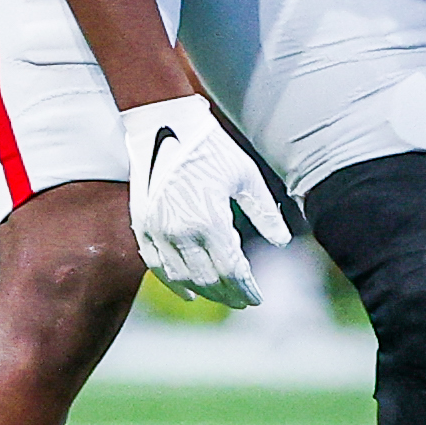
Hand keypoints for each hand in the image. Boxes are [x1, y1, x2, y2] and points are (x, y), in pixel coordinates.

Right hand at [116, 92, 290, 300]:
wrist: (165, 123)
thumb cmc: (210, 147)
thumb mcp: (246, 176)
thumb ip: (264, 212)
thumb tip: (282, 242)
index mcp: (210, 219)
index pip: (232, 269)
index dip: (246, 288)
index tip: (257, 297)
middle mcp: (181, 230)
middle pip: (208, 279)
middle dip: (228, 293)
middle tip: (243, 301)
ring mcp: (158, 230)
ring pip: (183, 277)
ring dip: (204, 291)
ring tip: (221, 295)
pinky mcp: (143, 225)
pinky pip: (155, 265)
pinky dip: (173, 282)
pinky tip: (188, 292)